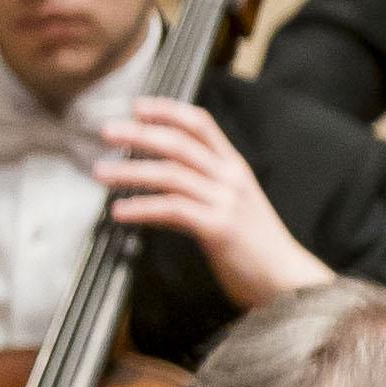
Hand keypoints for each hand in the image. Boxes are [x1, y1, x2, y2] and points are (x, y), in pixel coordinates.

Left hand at [103, 97, 331, 308]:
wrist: (286, 280)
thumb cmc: (252, 245)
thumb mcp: (227, 207)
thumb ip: (193, 191)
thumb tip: (150, 187)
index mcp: (233, 167)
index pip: (201, 125)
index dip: (168, 111)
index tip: (137, 106)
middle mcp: (231, 178)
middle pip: (180, 144)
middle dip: (140, 134)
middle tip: (107, 131)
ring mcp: (226, 201)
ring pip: (171, 174)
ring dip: (130, 171)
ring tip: (99, 173)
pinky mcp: (219, 228)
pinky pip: (173, 209)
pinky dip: (142, 208)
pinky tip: (119, 212)